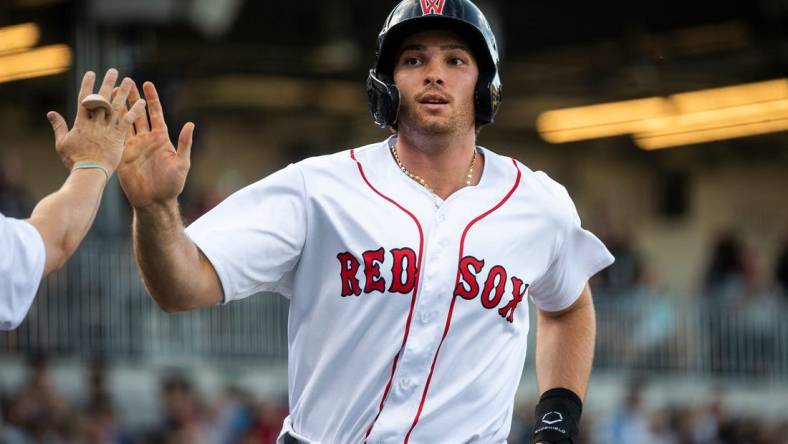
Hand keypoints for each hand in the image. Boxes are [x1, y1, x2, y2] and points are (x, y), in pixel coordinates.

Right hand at [46, 69, 144, 173]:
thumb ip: (58, 126)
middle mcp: (94, 123)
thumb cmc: (74, 161)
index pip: (84, 99)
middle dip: (107, 84)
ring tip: (128, 80)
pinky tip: (142, 101)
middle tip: (113, 71)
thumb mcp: (62, 142)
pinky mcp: (118, 138)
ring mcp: (106, 130)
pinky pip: (127, 122)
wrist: (87, 174)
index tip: (91, 73)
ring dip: (122, 93)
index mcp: (80, 123)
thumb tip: (50, 113)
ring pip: (115, 107)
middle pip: (101, 99)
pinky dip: (134, 111)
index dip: (87, 85)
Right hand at [116, 81, 194, 208]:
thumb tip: (191, 124)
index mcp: (161, 138)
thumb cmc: (172, 184)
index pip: (155, 113)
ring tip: (111, 92)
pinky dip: (110, 125)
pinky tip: (102, 113)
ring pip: (124, 122)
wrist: (155, 201)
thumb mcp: (182, 163)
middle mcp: (146, 139)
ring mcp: (133, 146)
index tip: (147, 84)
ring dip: (118, 108)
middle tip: (125, 81)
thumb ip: (184, 143)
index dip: (151, 99)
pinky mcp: (122, 155)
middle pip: (137, 113)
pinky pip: (115, 138)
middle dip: (131, 98)